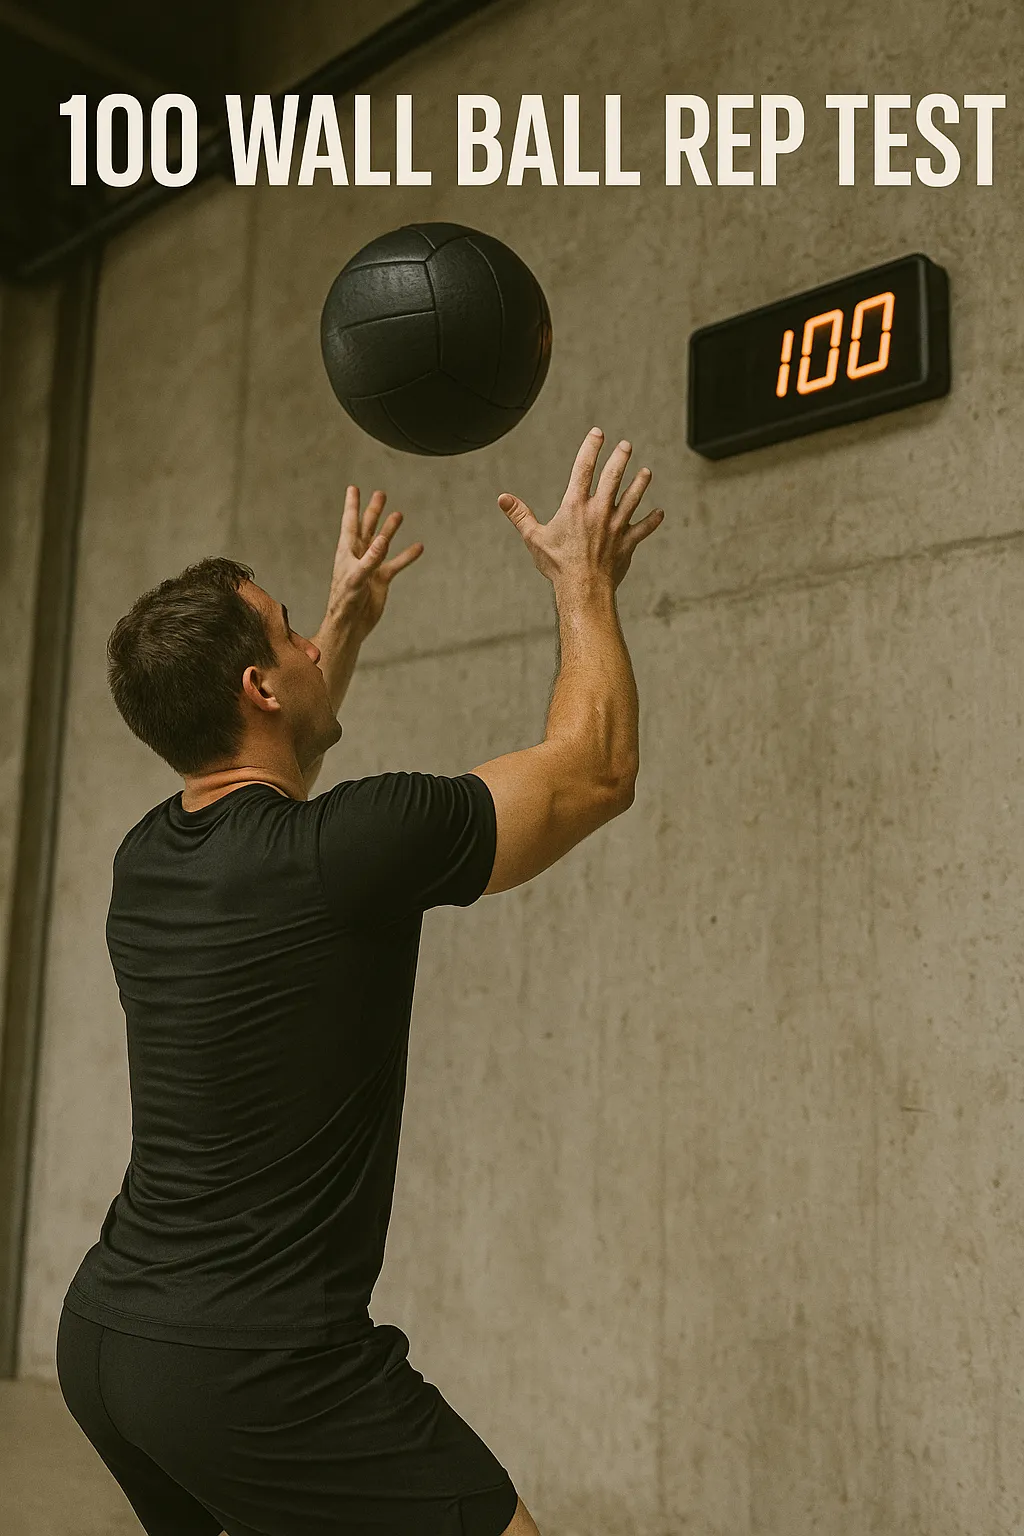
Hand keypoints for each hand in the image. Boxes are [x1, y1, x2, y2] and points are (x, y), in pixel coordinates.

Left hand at [326, 485, 423, 635]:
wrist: (351, 624)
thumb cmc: (346, 601)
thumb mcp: (357, 577)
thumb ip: (370, 558)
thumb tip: (382, 539)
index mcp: (347, 551)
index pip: (350, 522)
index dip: (352, 505)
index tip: (353, 488)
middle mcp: (359, 555)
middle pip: (367, 527)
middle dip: (373, 511)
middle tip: (381, 494)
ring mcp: (371, 566)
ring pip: (382, 543)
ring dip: (390, 529)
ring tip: (398, 514)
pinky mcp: (381, 579)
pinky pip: (396, 564)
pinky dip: (406, 556)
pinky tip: (418, 547)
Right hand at [496, 427, 663, 589]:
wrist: (583, 588)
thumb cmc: (558, 565)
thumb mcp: (534, 538)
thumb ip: (520, 515)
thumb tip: (502, 498)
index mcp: (575, 506)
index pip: (584, 468)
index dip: (591, 447)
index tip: (598, 433)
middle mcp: (599, 511)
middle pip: (613, 477)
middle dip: (620, 458)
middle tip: (626, 445)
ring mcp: (616, 526)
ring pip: (633, 498)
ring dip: (640, 483)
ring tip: (646, 472)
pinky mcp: (627, 542)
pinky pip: (643, 528)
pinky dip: (652, 521)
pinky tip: (660, 513)